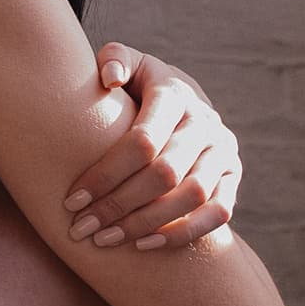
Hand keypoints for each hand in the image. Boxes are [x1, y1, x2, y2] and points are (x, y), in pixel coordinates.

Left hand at [62, 44, 241, 250]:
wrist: (180, 101)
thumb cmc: (136, 87)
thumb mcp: (127, 64)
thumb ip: (114, 60)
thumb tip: (110, 79)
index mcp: (175, 93)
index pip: (142, 140)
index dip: (105, 174)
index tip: (71, 200)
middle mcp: (205, 122)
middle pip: (165, 173)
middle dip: (118, 205)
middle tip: (82, 228)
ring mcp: (224, 151)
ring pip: (192, 196)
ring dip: (145, 223)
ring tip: (105, 240)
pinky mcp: (233, 177)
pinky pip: (218, 213)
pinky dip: (182, 233)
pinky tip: (143, 246)